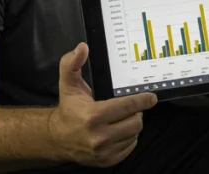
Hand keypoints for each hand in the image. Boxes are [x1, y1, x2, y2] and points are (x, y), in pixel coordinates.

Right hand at [49, 43, 157, 166]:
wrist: (57, 139)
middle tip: (130, 108)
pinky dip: (128, 138)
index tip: (151, 97)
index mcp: (93, 116)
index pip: (128, 107)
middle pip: (135, 122)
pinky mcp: (107, 161)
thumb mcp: (68, 84)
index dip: (143, 100)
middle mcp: (99, 136)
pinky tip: (119, 131)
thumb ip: (72, 63)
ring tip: (121, 119)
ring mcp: (104, 151)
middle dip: (136, 113)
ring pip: (134, 135)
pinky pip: (130, 147)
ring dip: (132, 125)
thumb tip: (82, 47)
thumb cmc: (68, 109)